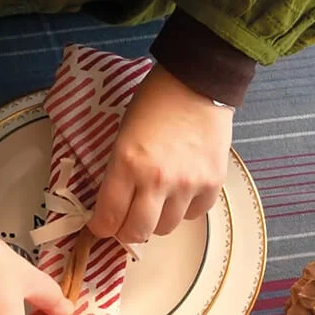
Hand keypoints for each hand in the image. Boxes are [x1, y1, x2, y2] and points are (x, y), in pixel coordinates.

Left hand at [90, 63, 232, 245]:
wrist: (198, 82)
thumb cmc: (154, 103)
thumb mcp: (123, 135)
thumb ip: (118, 173)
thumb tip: (115, 208)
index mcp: (127, 163)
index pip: (109, 216)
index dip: (101, 227)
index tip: (102, 226)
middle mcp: (157, 179)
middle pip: (138, 232)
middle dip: (128, 231)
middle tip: (127, 221)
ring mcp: (187, 184)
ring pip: (166, 228)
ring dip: (158, 219)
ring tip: (158, 199)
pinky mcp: (212, 183)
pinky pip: (194, 214)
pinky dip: (185, 209)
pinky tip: (182, 190)